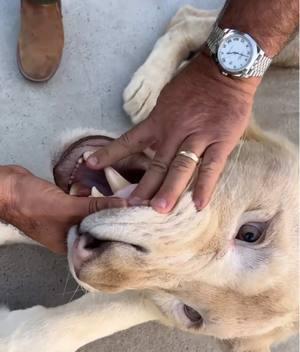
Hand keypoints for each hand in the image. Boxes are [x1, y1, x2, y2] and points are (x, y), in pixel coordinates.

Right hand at [0, 166, 125, 253]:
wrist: (7, 187)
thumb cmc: (32, 205)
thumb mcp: (69, 209)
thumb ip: (98, 208)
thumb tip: (126, 206)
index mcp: (70, 245)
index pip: (100, 245)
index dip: (118, 235)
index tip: (137, 225)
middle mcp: (70, 235)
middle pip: (98, 229)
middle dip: (114, 218)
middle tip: (135, 210)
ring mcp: (66, 220)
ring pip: (92, 215)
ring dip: (104, 206)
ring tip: (124, 200)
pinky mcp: (64, 206)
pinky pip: (83, 204)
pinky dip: (91, 197)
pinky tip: (102, 190)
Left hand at [86, 53, 259, 212]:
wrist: (225, 68)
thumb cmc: (194, 83)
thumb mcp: (167, 99)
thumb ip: (158, 122)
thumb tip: (150, 141)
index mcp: (158, 121)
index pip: (130, 140)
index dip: (110, 153)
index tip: (91, 164)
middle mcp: (174, 132)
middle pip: (156, 163)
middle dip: (144, 187)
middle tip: (132, 207)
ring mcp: (198, 137)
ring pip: (180, 167)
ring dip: (169, 190)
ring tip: (158, 210)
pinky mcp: (221, 141)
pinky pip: (212, 167)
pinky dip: (205, 186)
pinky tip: (199, 205)